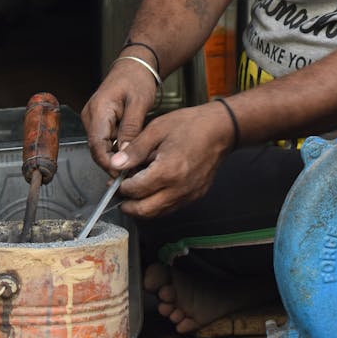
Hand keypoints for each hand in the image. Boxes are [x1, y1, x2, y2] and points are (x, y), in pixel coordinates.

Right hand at [81, 57, 158, 172]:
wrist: (134, 66)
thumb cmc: (136, 79)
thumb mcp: (139, 104)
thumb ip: (130, 130)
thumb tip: (125, 154)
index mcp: (98, 110)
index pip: (97, 145)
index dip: (109, 163)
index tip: (123, 174)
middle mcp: (91, 116)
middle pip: (97, 149)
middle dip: (114, 162)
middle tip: (134, 172)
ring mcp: (93, 119)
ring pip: (101, 147)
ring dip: (116, 156)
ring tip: (136, 162)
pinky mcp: (99, 122)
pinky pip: (105, 141)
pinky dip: (117, 148)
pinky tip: (131, 151)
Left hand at [108, 102, 234, 218]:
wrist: (221, 129)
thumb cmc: (191, 124)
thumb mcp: (157, 129)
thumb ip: (135, 150)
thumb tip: (116, 164)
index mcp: (168, 170)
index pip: (136, 190)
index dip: (121, 187)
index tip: (115, 179)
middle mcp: (179, 188)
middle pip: (144, 210)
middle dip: (127, 204)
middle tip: (118, 192)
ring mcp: (189, 195)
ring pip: (158, 213)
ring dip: (142, 207)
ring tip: (133, 191)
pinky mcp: (195, 195)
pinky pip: (171, 207)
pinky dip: (157, 203)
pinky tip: (152, 189)